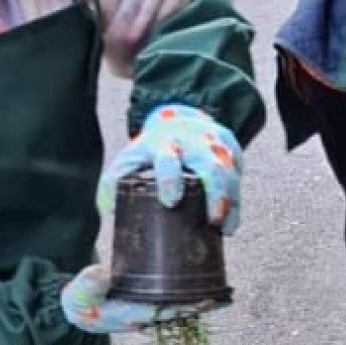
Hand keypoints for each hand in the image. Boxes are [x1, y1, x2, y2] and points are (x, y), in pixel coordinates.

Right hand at [60, 265, 222, 333]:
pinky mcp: (150, 303)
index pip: (159, 310)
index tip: (198, 300)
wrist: (79, 309)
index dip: (179, 306)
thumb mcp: (78, 293)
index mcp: (129, 314)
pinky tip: (206, 288)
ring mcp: (148, 311)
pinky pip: (174, 300)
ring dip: (198, 302)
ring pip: (178, 307)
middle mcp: (143, 316)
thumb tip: (101, 272)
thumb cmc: (80, 302)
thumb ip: (88, 284)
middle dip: (197, 305)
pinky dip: (189, 295)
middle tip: (219, 298)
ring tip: (222, 295)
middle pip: (175, 311)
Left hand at [97, 104, 243, 235]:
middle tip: (213, 219)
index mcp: (164, 144)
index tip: (170, 201)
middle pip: (210, 166)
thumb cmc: (152, 147)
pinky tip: (231, 221)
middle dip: (215, 194)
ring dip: (230, 201)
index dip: (170, 179)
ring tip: (224, 227)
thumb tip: (106, 210)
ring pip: (230, 172)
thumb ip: (112, 182)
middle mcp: (193, 142)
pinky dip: (236, 200)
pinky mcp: (232, 148)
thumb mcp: (130, 158)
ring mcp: (216, 144)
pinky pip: (238, 176)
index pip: (168, 160)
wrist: (180, 117)